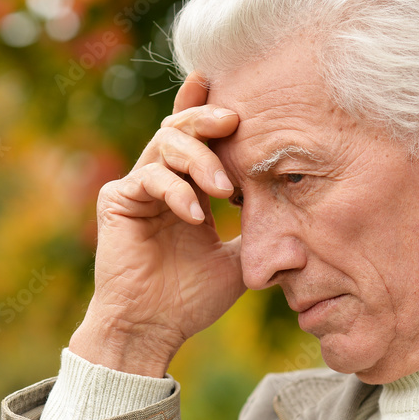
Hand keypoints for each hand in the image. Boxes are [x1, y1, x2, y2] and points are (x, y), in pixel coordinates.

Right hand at [70, 73, 244, 375]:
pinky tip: (196, 214)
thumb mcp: (238, 261)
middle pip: (181, 129)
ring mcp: (137, 189)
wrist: (153, 329)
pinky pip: (148, 177)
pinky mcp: (117, 201)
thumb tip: (301, 222)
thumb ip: (258, 233)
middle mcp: (161, 182)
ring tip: (222, 188)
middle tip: (235, 120)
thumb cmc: (190, 301)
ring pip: (165, 144)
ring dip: (198, 158)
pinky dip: (176, 191)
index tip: (238, 90)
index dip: (211, 110)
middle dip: (208, 120)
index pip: (200, 140)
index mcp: (188, 190)